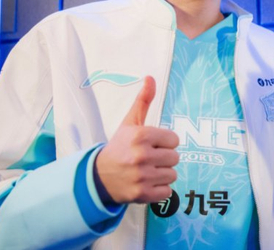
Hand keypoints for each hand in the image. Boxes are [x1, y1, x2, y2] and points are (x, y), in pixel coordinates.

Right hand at [95, 76, 179, 203]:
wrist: (98, 176)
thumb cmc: (119, 146)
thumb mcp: (130, 123)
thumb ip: (143, 100)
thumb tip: (151, 77)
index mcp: (141, 136)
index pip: (174, 140)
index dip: (165, 143)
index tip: (152, 145)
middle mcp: (141, 156)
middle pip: (175, 158)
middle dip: (164, 159)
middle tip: (149, 159)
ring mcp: (141, 176)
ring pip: (172, 175)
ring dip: (162, 174)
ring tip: (147, 171)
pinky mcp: (141, 194)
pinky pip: (167, 192)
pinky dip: (159, 190)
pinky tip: (146, 183)